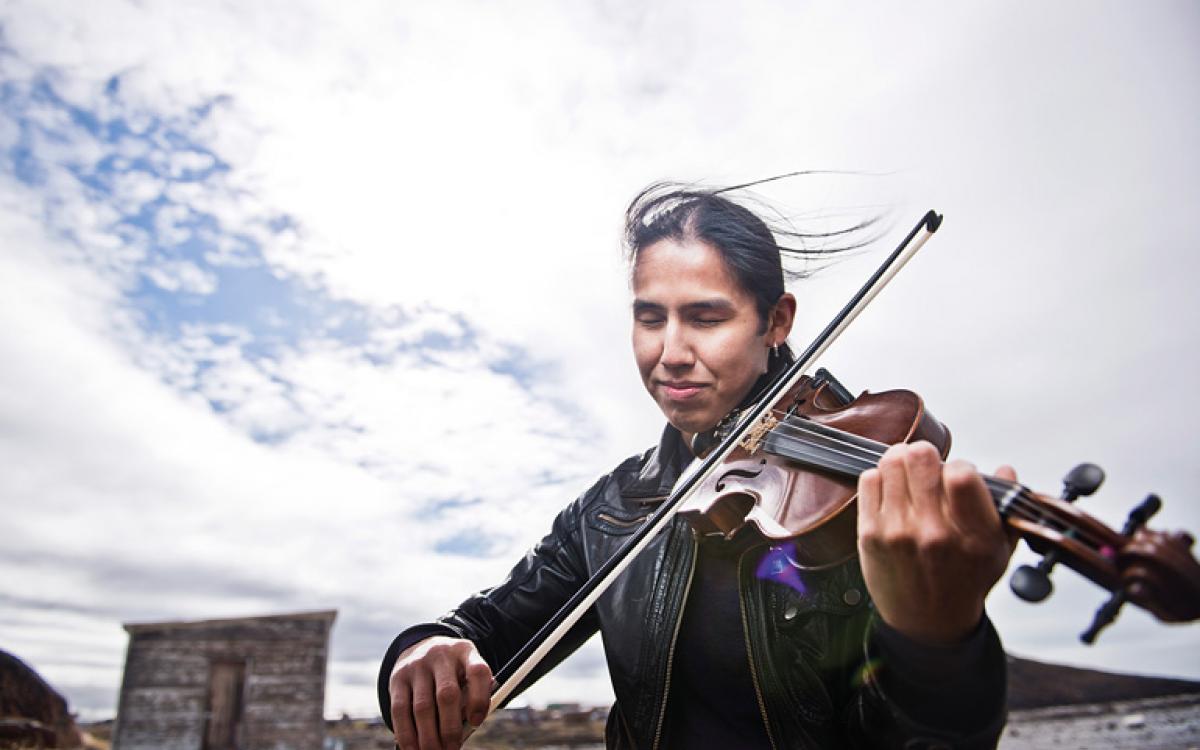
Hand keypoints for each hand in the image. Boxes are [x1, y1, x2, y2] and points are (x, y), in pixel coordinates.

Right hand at [389, 636, 492, 749]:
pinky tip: (413, 748)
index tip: (476, 722)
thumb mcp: (466, 673)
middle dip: (450, 729)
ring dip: (428, 737)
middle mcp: (441, 655)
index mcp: (465, 652)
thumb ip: (470, 697)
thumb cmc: (453, 671)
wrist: (422, 647)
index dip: (479, 699)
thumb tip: (465, 730)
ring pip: (422, 707)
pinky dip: (407, 734)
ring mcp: (417, 665)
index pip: (477, 672)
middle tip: (452, 749)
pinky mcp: (397, 678)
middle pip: (447, 694)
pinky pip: (400, 710)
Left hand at [857, 441, 1016, 644]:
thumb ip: (1005, 507)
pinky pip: (868, 480)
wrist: (929, 624)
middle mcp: (934, 533)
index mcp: (973, 535)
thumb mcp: (999, 550)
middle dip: (925, 455)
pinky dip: (879, 477)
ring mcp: (897, 532)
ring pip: (891, 462)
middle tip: (927, 466)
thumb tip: (1005, 469)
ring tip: (909, 476)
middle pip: (919, 458)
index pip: (961, 475)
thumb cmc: (964, 581)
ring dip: (900, 462)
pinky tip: (892, 492)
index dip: (959, 466)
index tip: (957, 476)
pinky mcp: (870, 534)